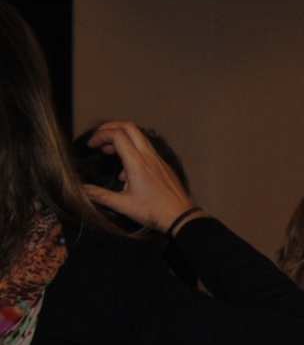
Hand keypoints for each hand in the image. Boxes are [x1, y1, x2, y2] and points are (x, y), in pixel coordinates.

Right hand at [79, 121, 196, 232]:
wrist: (182, 217)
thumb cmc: (154, 212)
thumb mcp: (123, 205)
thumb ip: (100, 195)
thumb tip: (81, 189)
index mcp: (138, 163)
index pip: (117, 135)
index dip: (101, 135)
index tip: (91, 145)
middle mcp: (149, 157)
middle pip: (129, 127)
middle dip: (111, 127)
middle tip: (99, 138)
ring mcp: (158, 159)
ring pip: (139, 136)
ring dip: (121, 138)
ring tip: (108, 151)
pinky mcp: (163, 165)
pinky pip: (146, 149)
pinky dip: (132, 149)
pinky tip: (125, 170)